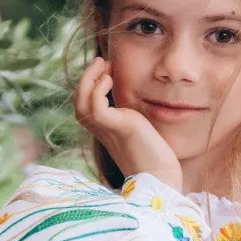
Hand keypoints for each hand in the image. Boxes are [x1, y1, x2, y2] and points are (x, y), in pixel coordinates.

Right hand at [74, 56, 182, 190]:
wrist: (163, 178)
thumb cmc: (156, 158)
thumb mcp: (142, 129)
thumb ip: (134, 117)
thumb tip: (140, 98)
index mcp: (106, 132)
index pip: (85, 107)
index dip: (89, 86)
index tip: (106, 70)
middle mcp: (103, 131)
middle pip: (78, 103)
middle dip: (85, 79)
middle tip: (101, 61)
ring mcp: (108, 130)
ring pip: (80, 103)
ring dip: (88, 79)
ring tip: (104, 64)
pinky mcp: (119, 128)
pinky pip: (96, 107)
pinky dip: (98, 89)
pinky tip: (111, 79)